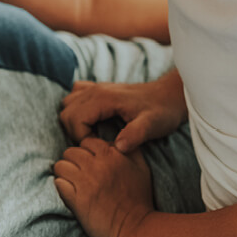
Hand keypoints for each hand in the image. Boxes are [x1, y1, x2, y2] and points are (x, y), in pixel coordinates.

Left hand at [54, 137, 152, 236]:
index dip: (86, 152)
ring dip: (65, 174)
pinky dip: (62, 187)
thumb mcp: (142, 169)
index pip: (86, 141)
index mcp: (112, 155)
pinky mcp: (77, 199)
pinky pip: (58, 183)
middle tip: (80, 175)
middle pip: (70, 152)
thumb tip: (115, 141)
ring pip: (60, 166)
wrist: (135, 231)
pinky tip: (71, 194)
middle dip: (73, 162)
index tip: (90, 163)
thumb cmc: (140, 200)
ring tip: (73, 184)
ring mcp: (85, 182)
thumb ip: (129, 149)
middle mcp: (97, 165)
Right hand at [59, 75, 185, 151]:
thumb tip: (117, 148)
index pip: (74, 119)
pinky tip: (91, 120)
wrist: (170, 95)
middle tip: (95, 144)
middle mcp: (95, 90)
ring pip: (67, 104)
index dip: (81, 138)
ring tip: (92, 134)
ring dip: (73, 121)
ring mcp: (96, 88)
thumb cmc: (162, 111)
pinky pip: (75, 96)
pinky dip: (76, 109)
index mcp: (103, 98)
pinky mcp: (99, 89)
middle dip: (75, 132)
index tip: (99, 147)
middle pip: (66, 113)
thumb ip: (135, 135)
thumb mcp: (152, 125)